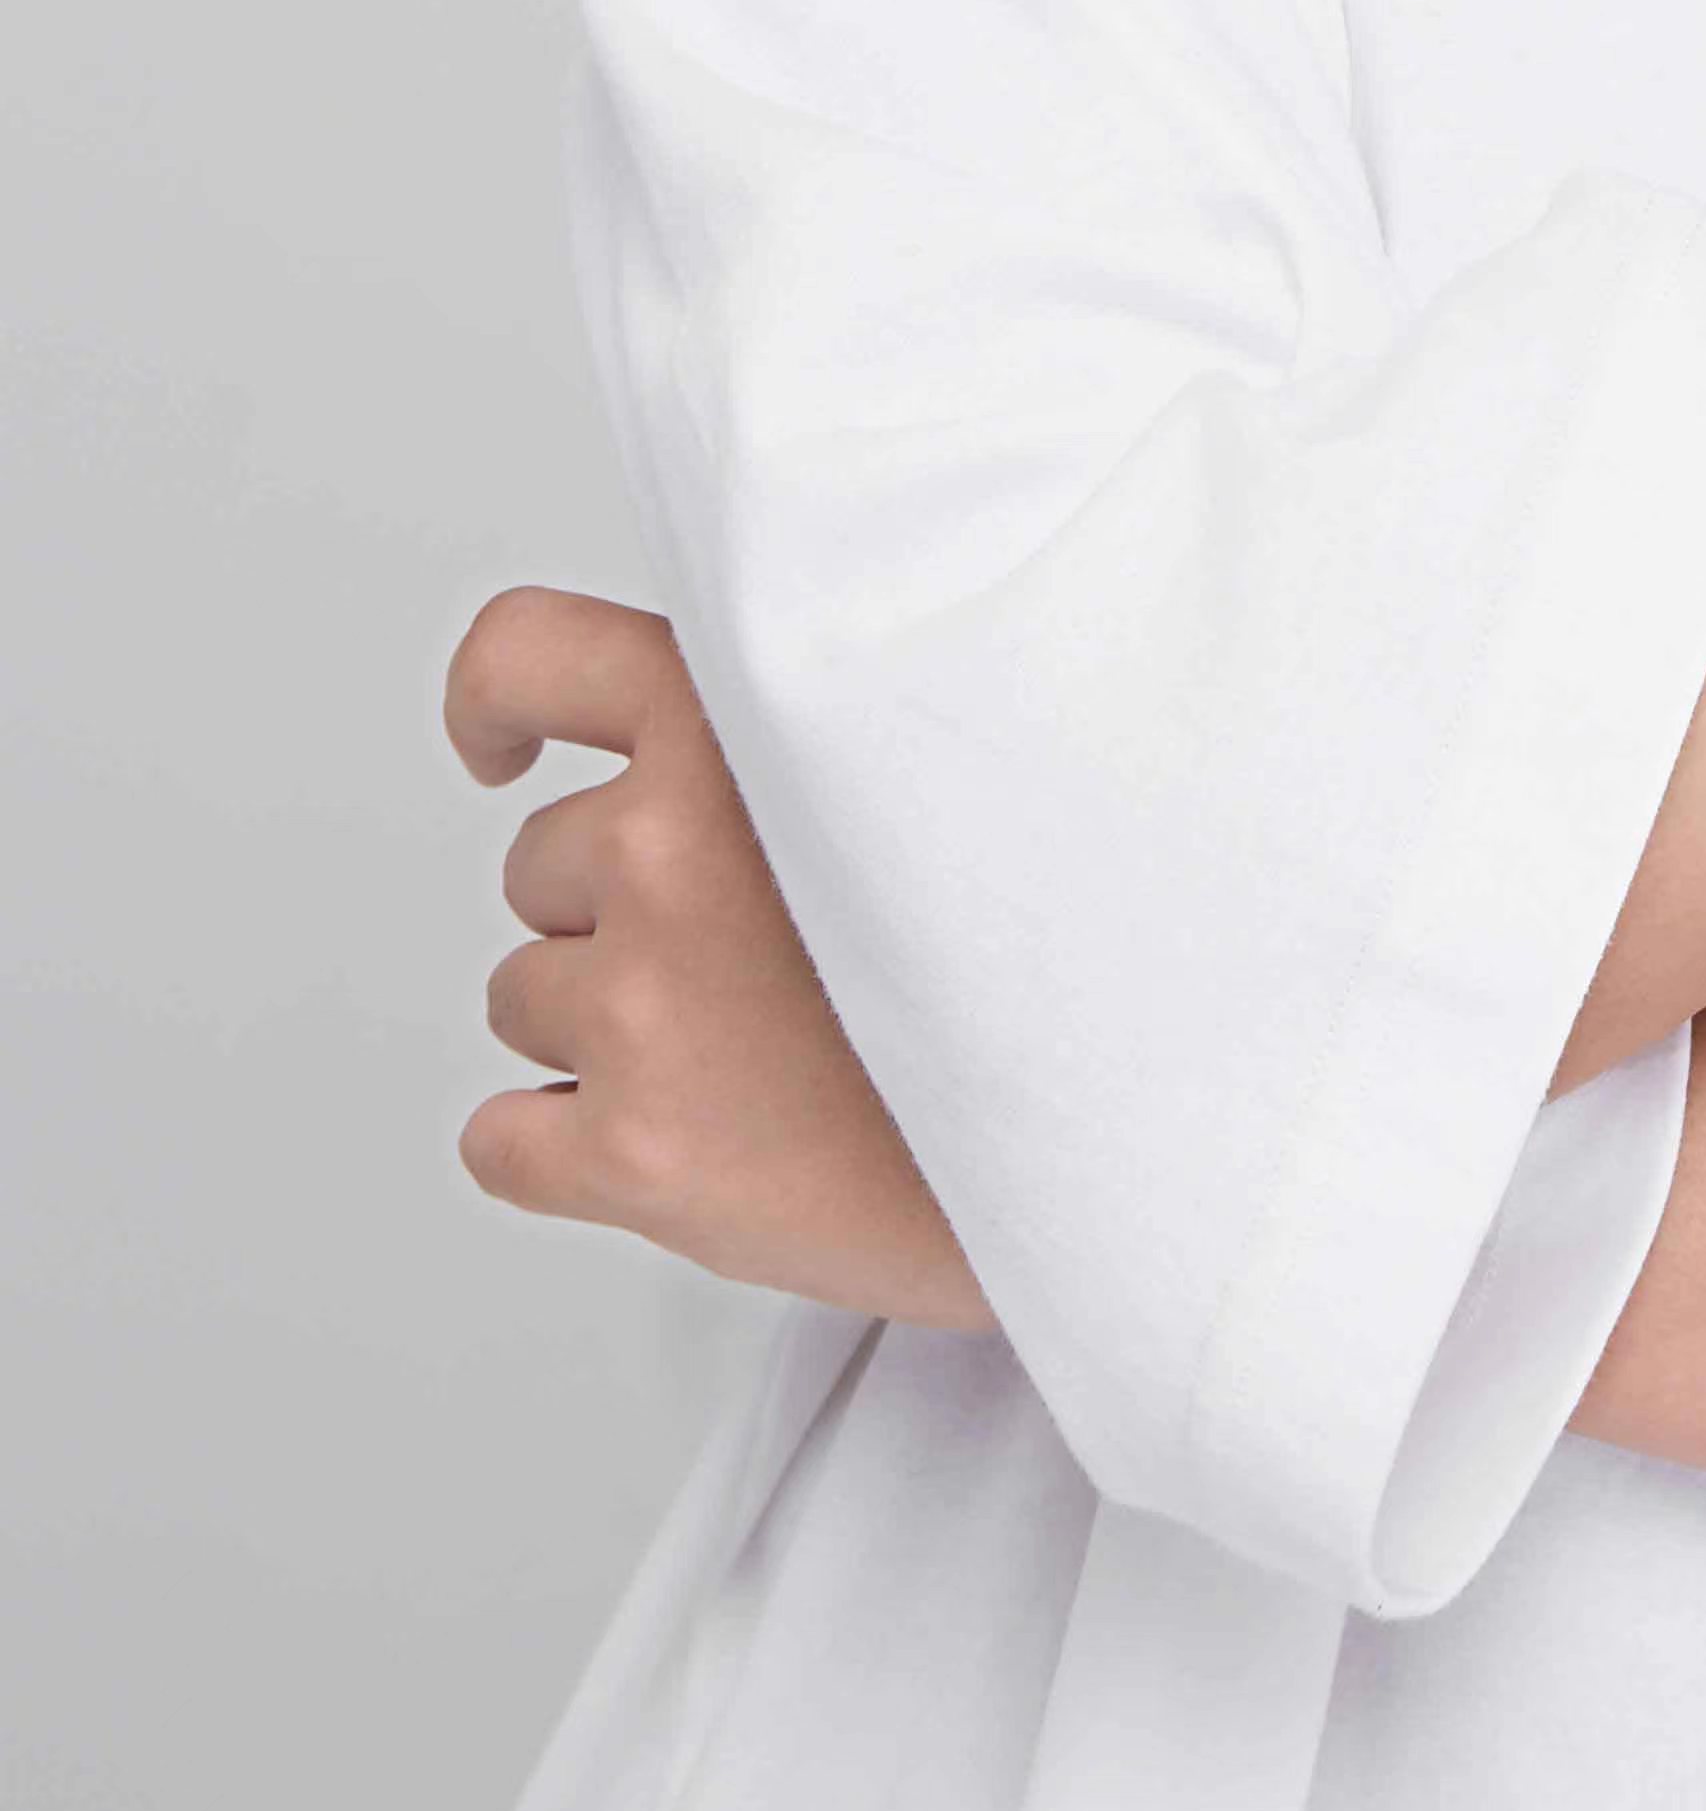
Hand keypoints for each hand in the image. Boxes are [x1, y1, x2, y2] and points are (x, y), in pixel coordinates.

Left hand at [445, 587, 990, 1331]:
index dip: (494, 703)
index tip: (503, 745)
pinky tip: (697, 1137)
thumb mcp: (921, 757)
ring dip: (610, 1025)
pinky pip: (502, 1142)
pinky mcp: (631, 1155)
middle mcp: (670, 846)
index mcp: (738, 721)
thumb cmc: (1023, 946)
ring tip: (760, 1045)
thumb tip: (698, 721)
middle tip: (762, 952)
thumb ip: (786, 725)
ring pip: (524, 998)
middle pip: (541, 864)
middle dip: (622, 908)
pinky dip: (567, 1149)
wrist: (1107, 1130)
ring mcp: (646, 1005)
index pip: (524, 655)